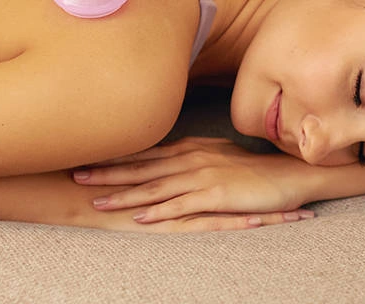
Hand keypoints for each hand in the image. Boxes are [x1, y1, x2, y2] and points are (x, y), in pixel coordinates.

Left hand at [72, 137, 314, 224]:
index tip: (87, 158)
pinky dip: (158, 211)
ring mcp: (202, 176)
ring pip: (155, 187)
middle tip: (77, 176)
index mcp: (189, 148)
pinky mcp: (215, 195)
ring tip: (98, 201)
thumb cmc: (252, 168)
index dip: (115, 158)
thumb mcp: (216, 154)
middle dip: (107, 172)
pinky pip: (181, 205)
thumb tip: (167, 160)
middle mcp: (190, 158)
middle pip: (141, 168)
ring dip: (124, 194)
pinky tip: (139, 217)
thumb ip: (190, 156)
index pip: (144, 153)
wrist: (287, 174)